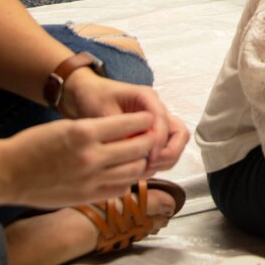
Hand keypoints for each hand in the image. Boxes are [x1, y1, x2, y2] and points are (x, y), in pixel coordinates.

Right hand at [1, 112, 161, 208]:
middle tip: (152, 136)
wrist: (8, 173)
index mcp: (84, 133)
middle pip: (137, 148)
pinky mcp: (87, 197)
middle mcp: (90, 157)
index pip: (129, 124)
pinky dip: (127, 179)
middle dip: (148, 140)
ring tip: (140, 155)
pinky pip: (119, 188)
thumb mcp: (67, 126)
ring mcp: (90, 180)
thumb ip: (97, 129)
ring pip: (133, 170)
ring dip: (140, 161)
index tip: (149, 118)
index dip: (144, 121)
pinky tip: (124, 172)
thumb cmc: (34, 145)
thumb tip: (127, 131)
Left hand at [60, 71, 189, 173]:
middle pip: (179, 133)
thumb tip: (132, 149)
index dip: (159, 141)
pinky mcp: (149, 134)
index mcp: (146, 97)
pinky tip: (139, 169)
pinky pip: (163, 150)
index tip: (149, 158)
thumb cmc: (93, 97)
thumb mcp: (102, 110)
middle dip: (170, 152)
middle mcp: (156, 110)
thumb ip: (119, 128)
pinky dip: (157, 162)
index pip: (163, 120)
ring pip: (175, 144)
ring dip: (165, 160)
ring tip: (143, 170)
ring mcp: (155, 123)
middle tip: (151, 164)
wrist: (86, 94)